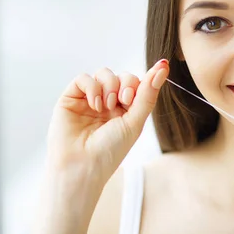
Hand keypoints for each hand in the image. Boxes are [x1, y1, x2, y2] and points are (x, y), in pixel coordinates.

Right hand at [46, 59, 168, 183]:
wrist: (82, 166)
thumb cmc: (110, 151)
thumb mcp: (135, 122)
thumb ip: (148, 94)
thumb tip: (163, 66)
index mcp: (125, 111)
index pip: (136, 84)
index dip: (138, 84)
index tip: (133, 99)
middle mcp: (108, 104)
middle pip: (122, 76)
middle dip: (125, 84)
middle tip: (123, 101)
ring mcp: (89, 100)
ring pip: (103, 73)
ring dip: (109, 85)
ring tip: (107, 106)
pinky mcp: (71, 98)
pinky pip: (84, 78)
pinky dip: (92, 87)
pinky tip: (94, 104)